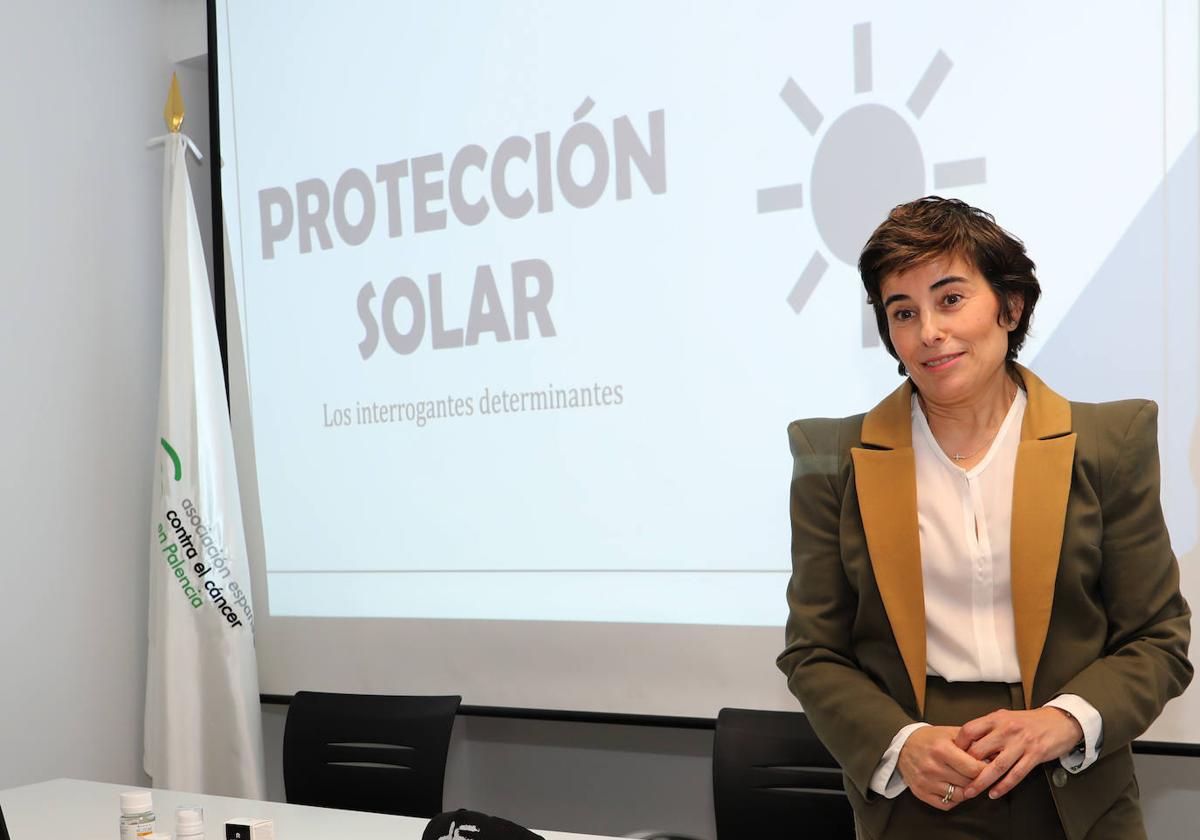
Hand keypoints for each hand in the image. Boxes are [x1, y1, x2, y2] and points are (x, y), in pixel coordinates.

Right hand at [897, 725, 986, 810]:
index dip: (986, 770)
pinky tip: (954, 787)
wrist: (902, 745)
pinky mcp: (921, 792)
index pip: (973, 769)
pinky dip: (955, 799)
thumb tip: (995, 755)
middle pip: (968, 783)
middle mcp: (932, 767)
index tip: (990, 768)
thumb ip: (972, 742)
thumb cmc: (931, 739)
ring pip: (960, 796)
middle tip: (978, 774)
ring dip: (967, 790)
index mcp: (941, 749)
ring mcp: (926, 782)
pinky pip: (947, 804)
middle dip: (977, 779)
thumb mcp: (950, 733)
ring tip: (966, 780)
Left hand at [954, 708, 1083, 799]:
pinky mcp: (1035, 755)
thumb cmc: (1029, 722)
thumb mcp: (1005, 718)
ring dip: (981, 782)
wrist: (1059, 721)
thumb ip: (988, 729)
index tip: (952, 756)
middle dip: (966, 767)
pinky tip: (995, 793)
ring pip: (996, 766)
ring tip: (971, 792)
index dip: (958, 744)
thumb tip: (968, 744)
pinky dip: (1004, 786)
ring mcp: (1021, 743)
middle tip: (957, 779)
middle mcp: (1007, 729)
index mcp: (996, 718)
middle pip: (980, 750)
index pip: (969, 730)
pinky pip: (1016, 774)